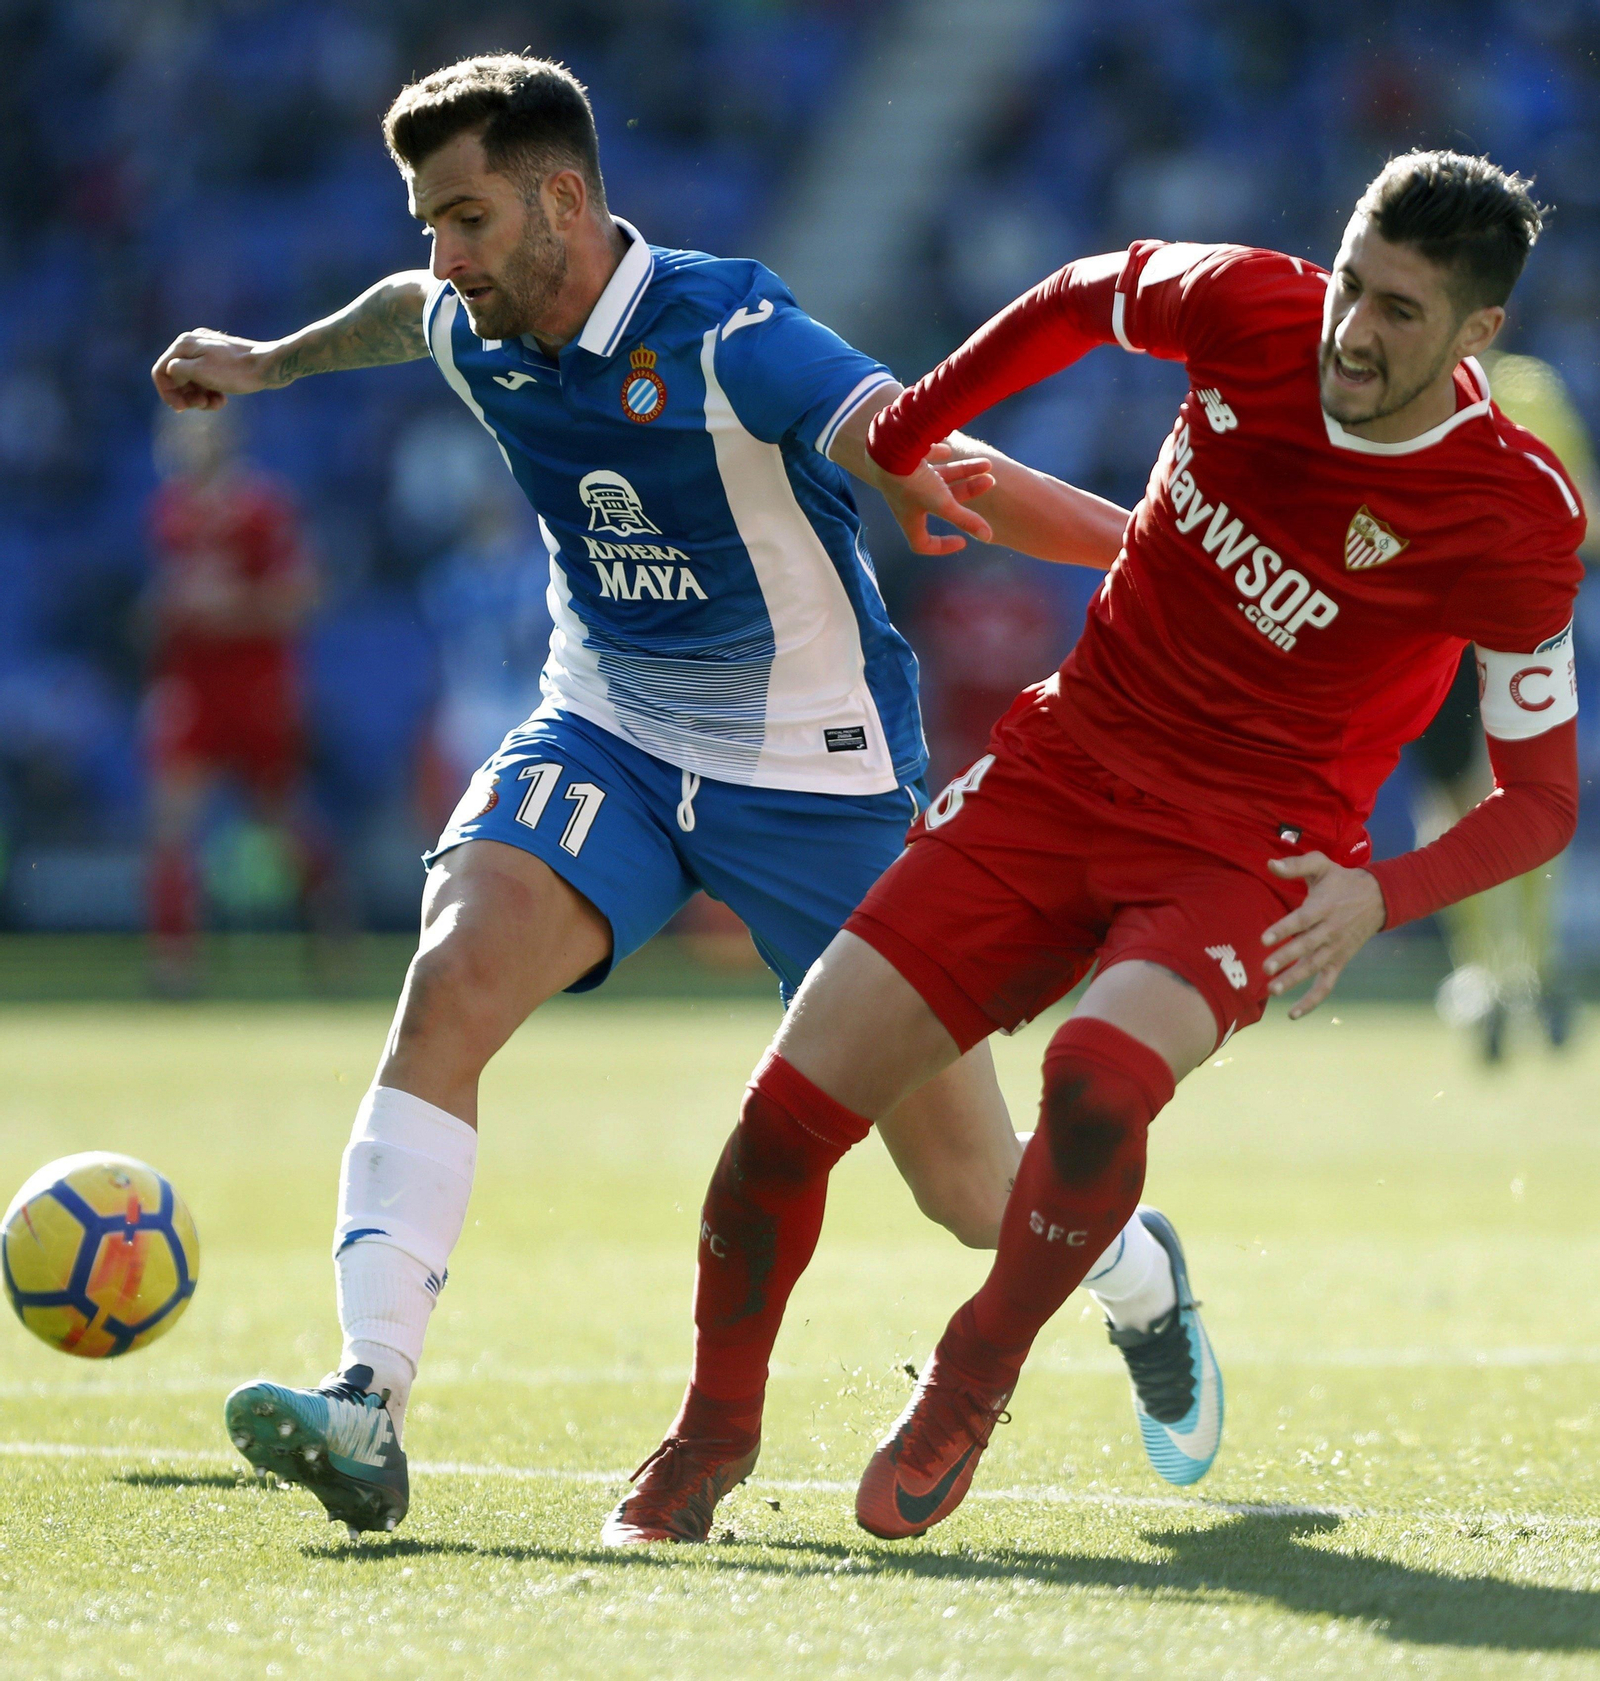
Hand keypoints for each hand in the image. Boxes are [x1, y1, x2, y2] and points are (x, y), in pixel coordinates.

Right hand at [151, 329, 276, 411]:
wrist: (269, 366)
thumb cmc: (236, 371)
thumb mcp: (200, 371)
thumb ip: (177, 371)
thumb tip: (171, 373)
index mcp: (184, 344)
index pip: (161, 371)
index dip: (167, 392)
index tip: (180, 409)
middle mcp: (193, 344)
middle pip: (177, 376)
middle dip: (186, 396)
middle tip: (202, 406)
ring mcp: (208, 351)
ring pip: (193, 380)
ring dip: (199, 397)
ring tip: (215, 405)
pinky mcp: (221, 361)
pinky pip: (207, 379)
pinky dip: (210, 392)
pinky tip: (222, 400)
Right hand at [870, 451, 994, 554]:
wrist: (887, 445)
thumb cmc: (912, 481)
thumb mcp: (941, 502)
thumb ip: (965, 519)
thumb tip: (988, 537)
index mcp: (910, 517)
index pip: (922, 543)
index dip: (942, 547)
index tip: (963, 540)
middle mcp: (907, 499)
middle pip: (943, 502)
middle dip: (968, 492)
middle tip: (990, 481)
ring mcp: (905, 477)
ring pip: (940, 477)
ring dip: (964, 471)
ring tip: (987, 464)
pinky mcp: (903, 457)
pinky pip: (924, 457)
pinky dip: (939, 454)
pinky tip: (949, 449)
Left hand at [1260, 852, 1385, 1018]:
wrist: (1379, 898)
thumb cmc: (1342, 880)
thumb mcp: (1322, 865)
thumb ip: (1296, 865)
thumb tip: (1270, 864)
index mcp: (1324, 907)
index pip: (1302, 920)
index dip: (1284, 929)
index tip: (1265, 938)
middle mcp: (1330, 931)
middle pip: (1307, 947)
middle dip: (1286, 959)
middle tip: (1265, 968)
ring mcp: (1336, 949)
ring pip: (1315, 968)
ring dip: (1294, 980)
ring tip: (1272, 990)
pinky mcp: (1340, 961)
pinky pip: (1326, 984)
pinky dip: (1312, 1001)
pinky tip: (1293, 1014)